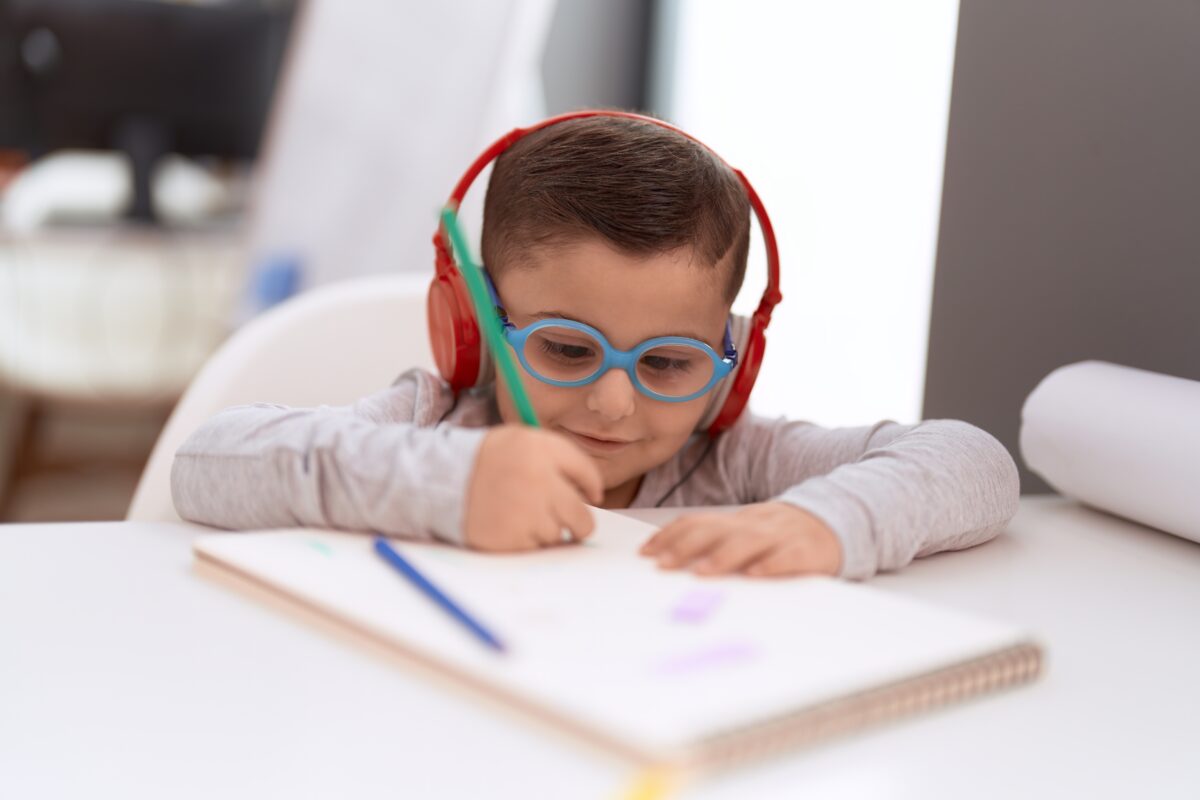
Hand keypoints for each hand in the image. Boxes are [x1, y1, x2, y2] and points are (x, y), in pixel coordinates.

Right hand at [464, 425, 603, 551]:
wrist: (441, 479)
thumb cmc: (487, 460)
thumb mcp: (522, 440)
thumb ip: (560, 458)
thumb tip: (593, 494)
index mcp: (542, 450)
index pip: (587, 473)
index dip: (593, 487)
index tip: (592, 495)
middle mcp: (539, 481)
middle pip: (582, 516)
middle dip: (581, 523)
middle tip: (574, 523)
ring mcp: (526, 513)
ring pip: (559, 535)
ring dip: (549, 529)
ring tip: (523, 514)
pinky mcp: (512, 539)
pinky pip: (536, 548)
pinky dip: (528, 541)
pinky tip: (510, 524)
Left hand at [639, 502, 842, 577]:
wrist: (835, 520)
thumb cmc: (779, 535)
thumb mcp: (745, 531)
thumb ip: (714, 539)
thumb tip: (667, 556)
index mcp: (736, 521)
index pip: (696, 523)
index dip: (669, 536)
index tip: (646, 553)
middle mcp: (754, 525)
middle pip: (715, 531)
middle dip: (685, 547)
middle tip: (663, 565)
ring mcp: (781, 536)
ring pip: (749, 542)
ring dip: (723, 557)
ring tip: (702, 572)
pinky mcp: (807, 551)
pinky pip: (788, 557)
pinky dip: (771, 565)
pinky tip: (756, 575)